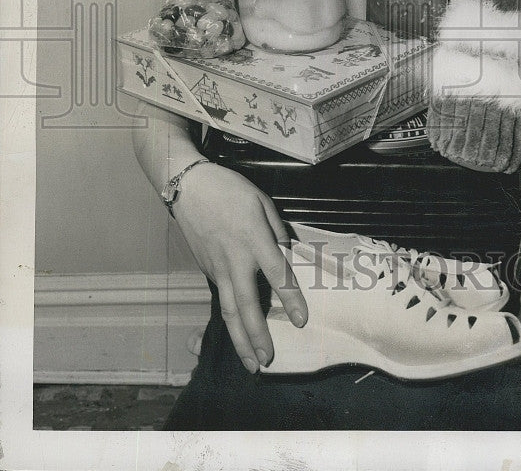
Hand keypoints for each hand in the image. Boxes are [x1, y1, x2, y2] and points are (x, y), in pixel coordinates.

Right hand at [171, 162, 306, 372]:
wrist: (188, 187)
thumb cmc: (229, 189)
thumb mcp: (261, 202)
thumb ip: (277, 231)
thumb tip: (285, 256)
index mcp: (253, 239)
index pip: (276, 274)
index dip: (290, 299)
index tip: (302, 320)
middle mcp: (234, 259)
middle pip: (246, 304)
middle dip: (257, 335)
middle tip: (268, 360)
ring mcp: (216, 267)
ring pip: (228, 310)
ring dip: (239, 339)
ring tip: (251, 362)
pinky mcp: (206, 269)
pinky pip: (221, 297)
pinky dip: (230, 320)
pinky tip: (239, 333)